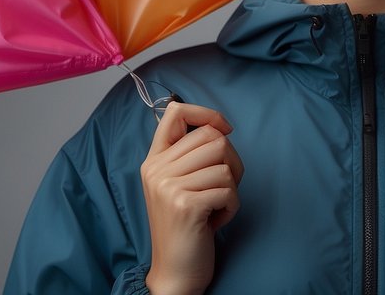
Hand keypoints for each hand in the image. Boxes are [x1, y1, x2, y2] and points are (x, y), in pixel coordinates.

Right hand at [141, 102, 242, 294]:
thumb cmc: (185, 227)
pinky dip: (231, 208)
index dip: (207, 113)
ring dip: (231, 189)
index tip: (225, 128)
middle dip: (231, 161)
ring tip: (215, 206)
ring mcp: (169, 187)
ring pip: (225, 165)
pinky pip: (229, 190)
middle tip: (223, 186)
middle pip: (213, 138)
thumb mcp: (177, 185)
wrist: (174, 273)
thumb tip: (219, 126)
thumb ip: (188, 156)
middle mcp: (156, 170)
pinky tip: (215, 221)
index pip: (176, 112)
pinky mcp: (185, 205)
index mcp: (153, 160)